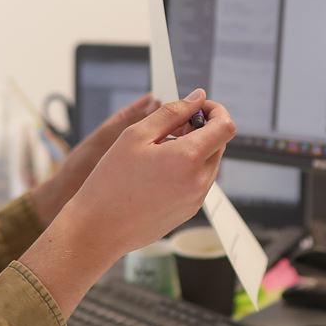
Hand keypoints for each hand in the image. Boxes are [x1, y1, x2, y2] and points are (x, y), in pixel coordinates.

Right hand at [21, 92, 234, 309]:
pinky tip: (157, 172)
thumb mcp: (136, 135)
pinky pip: (198, 182)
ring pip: (208, 162)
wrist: (99, 228)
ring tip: (158, 151)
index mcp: (189, 158)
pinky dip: (186, 169)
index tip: (196, 107)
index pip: (226, 126)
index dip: (215, 110)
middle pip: (219, 143)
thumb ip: (172, 112)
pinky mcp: (188, 211)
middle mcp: (200, 181)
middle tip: (169, 128)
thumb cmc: (111, 181)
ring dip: (193, 149)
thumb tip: (197, 98)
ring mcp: (196, 199)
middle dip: (201, 129)